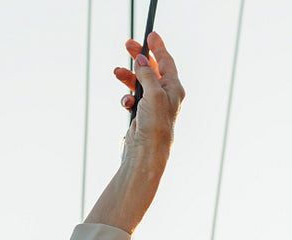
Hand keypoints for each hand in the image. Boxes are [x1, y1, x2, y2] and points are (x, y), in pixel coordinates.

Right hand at [114, 32, 184, 162]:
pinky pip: (132, 99)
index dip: (158, 47)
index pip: (166, 62)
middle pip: (151, 69)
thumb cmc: (156, 125)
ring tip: (117, 72)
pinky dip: (126, 98)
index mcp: (174, 89)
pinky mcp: (141, 115)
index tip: (151, 34)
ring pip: (139, 83)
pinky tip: (125, 103)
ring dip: (128, 77)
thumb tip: (141, 59)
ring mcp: (152, 105)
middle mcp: (165, 96)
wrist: (146, 152)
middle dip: (139, 57)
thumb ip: (147, 74)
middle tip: (128, 45)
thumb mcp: (153, 94)